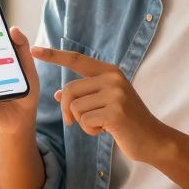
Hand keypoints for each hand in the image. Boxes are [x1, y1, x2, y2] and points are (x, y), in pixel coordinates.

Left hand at [30, 46, 172, 162]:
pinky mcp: (115, 111)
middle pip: (69, 90)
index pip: (76, 59)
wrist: (153, 139)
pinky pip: (84, 121)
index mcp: (110, 71)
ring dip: (82, 122)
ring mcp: (115, 94)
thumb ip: (84, 95)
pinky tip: (106, 130)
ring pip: (75, 107)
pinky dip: (90, 130)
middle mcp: (112, 78)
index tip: (35, 50)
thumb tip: (57, 94)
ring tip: (101, 124)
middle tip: (73, 122)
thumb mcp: (105, 102)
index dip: (54, 55)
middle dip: (67, 110)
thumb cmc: (126, 121)